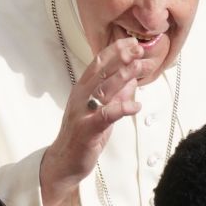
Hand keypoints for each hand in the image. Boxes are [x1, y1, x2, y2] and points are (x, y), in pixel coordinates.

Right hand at [40, 38, 156, 205]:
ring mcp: (82, 112)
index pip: (99, 63)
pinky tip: (136, 106)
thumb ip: (117, 95)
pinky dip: (121, 109)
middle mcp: (80, 96)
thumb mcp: (103, 111)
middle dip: (120, 56)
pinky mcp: (87, 130)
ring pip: (103, 89)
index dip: (116, 51)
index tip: (134, 43)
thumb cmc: (84, 136)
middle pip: (99, 70)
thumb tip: (133, 78)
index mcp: (83, 89)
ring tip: (140, 67)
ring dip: (123, 76)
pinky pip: (105, 116)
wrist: (64, 163)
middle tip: (139, 47)